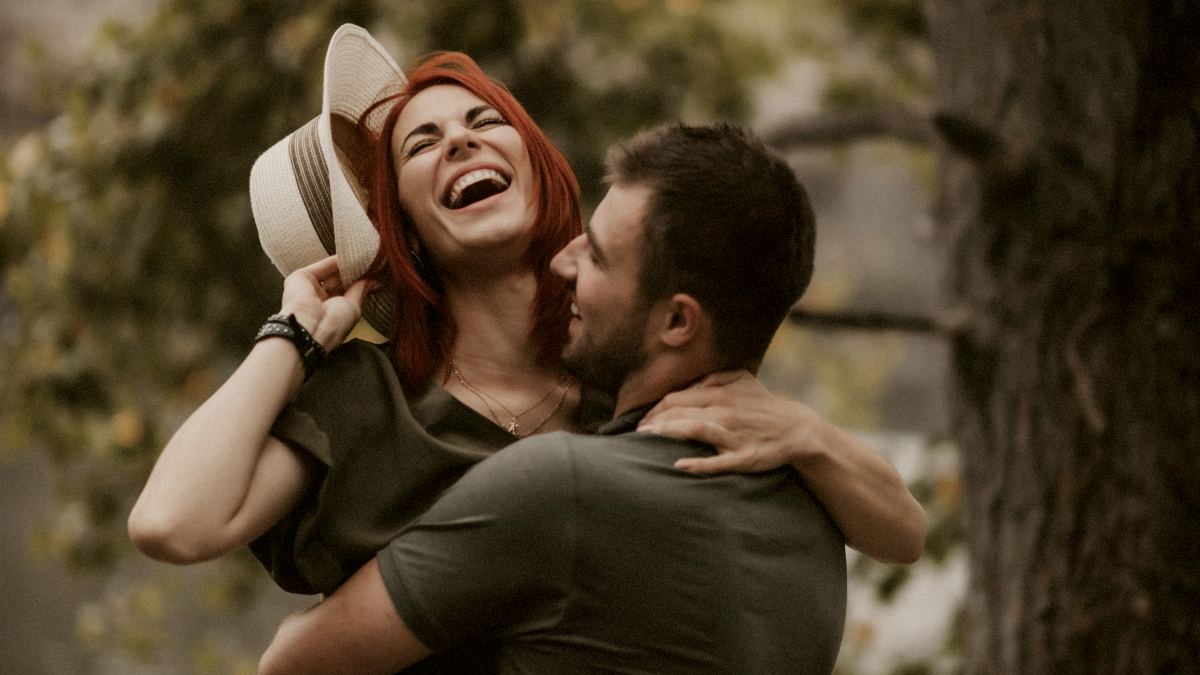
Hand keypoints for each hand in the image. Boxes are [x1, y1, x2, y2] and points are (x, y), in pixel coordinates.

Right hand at [279, 255, 370, 351]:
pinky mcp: (300, 278)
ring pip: (330, 273)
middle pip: (339, 282)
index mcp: (332, 312)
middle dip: (353, 273)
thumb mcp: (353, 307)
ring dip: (345, 266)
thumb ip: (360, 290)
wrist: (309, 328)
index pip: (347, 293)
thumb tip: (373, 280)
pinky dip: (333, 261)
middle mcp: (319, 301)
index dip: (359, 284)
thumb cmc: (333, 325)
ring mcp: (309, 289)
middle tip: (370, 263)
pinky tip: (348, 256)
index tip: (374, 274)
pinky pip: (320, 267)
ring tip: (362, 257)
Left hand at [639, 370, 816, 473]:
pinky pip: (719, 461)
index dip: (654, 409)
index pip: (676, 399)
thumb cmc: (762, 405)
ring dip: (668, 433)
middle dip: (654, 422)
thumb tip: (685, 384)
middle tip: (634, 434)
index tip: (640, 421)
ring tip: (646, 440)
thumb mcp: (741, 381)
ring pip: (695, 430)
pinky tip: (679, 466)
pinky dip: (699, 464)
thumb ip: (713, 378)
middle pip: (680, 412)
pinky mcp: (744, 457)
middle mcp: (725, 412)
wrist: (797, 429)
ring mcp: (734, 435)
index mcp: (721, 393)